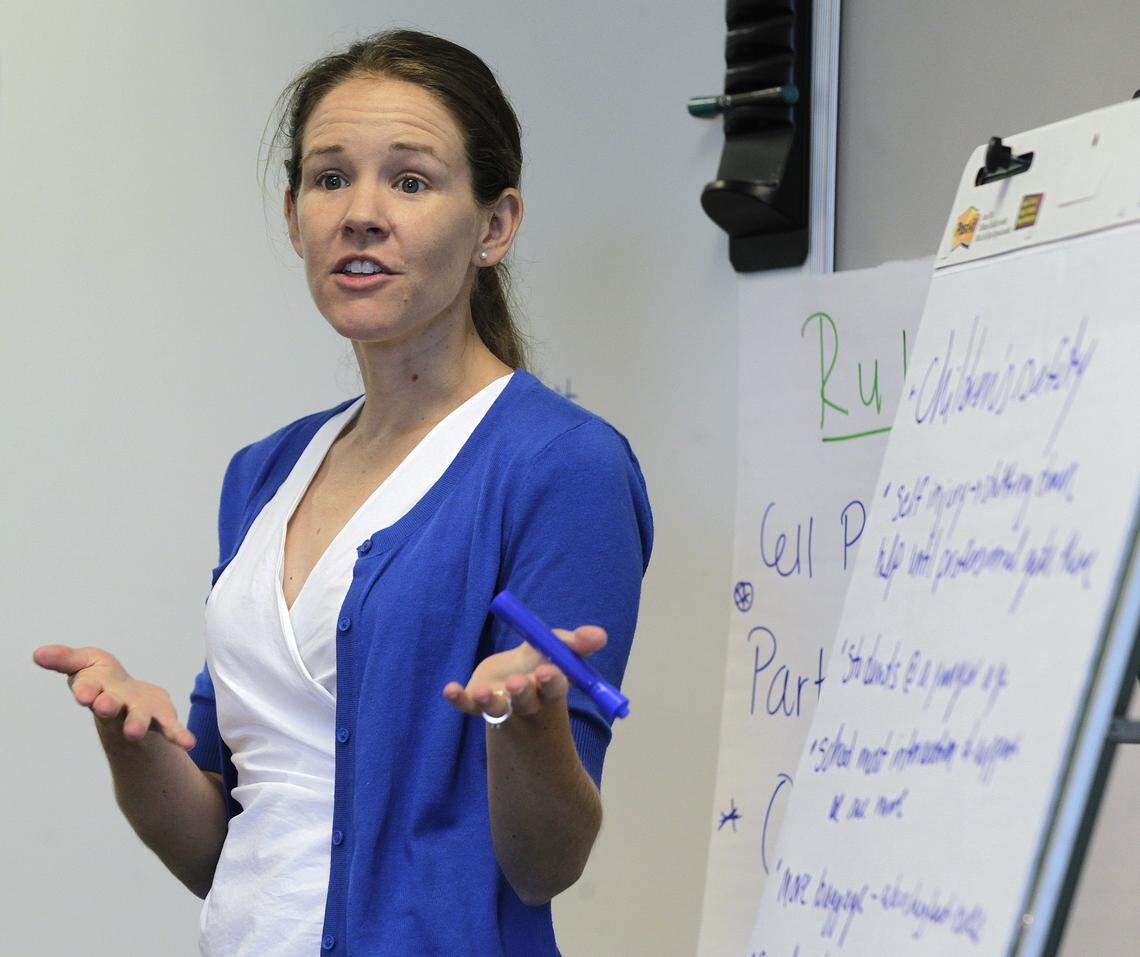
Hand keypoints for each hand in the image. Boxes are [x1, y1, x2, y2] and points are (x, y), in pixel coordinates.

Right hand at [33, 644, 195, 749]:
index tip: (84, 694)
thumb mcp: (84, 661)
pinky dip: (178, 735)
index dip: (86, 691)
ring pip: (136, 720)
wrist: (129, 698)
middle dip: (108, 707)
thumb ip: (65, 658)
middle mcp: (115, 705)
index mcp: (96, 689)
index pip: (88, 688)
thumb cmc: (104, 678)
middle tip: (105, 706)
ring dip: (136, 724)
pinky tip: (189, 744)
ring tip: (135, 731)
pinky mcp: (159, 718)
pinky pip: (169, 728)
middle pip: (110, 707)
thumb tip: (38, 653)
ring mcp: (137, 714)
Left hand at [442, 625, 606, 720]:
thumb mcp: (558, 648)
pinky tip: (450, 689)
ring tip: (483, 692)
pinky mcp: (477, 703)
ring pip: (497, 708)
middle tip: (518, 683)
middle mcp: (526, 701)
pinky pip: (467, 705)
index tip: (548, 671)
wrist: (512, 678)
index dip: (551, 681)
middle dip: (523, 693)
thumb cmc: (541, 663)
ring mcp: (501, 704)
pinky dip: (459, 698)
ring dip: (491, 701)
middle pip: (526, 701)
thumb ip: (576, 642)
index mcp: (550, 687)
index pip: (554, 688)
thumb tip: (600, 636)